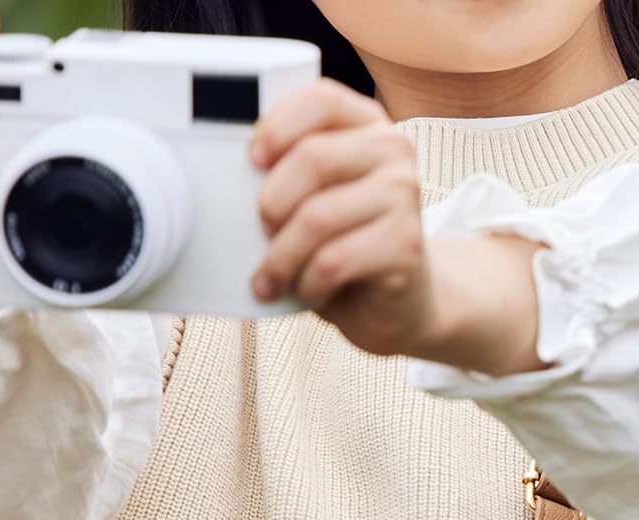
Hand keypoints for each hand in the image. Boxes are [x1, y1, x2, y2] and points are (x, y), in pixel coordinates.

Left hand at [248, 78, 549, 375]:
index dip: (278, 126)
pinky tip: (308, 293)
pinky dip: (308, 284)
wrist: (400, 299)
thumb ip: (291, 174)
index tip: (252, 161)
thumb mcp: (317, 199)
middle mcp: (392, 150)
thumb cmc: (346, 244)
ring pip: (317, 218)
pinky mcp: (405, 245)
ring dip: (281, 257)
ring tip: (271, 278)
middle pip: (312, 159)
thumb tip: (233, 184)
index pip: (320, 100)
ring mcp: (403, 195)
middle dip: (272, 204)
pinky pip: (333, 261)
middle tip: (262, 233)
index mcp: (365, 124)